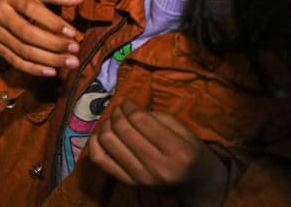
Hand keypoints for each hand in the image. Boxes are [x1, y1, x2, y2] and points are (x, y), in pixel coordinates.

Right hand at [0, 0, 83, 76]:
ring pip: (23, 50)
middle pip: (27, 33)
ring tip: (69, 62)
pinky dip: (34, 69)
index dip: (53, 23)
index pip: (32, 10)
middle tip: (74, 49)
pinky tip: (51, 71)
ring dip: (49, 59)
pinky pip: (16, 61)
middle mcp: (1, 14)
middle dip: (53, 44)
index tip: (72, 32)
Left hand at [85, 101, 228, 205]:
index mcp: (178, 151)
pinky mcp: (127, 183)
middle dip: (118, 112)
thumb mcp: (185, 132)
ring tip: (115, 121)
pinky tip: (103, 135)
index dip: (130, 105)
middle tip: (121, 109)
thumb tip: (128, 107)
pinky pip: (99, 159)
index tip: (130, 102)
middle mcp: (158, 167)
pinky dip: (95, 142)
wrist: (196, 187)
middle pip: (121, 128)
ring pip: (107, 140)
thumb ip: (157, 117)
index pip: (139, 120)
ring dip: (107, 124)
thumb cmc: (191, 154)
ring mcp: (140, 178)